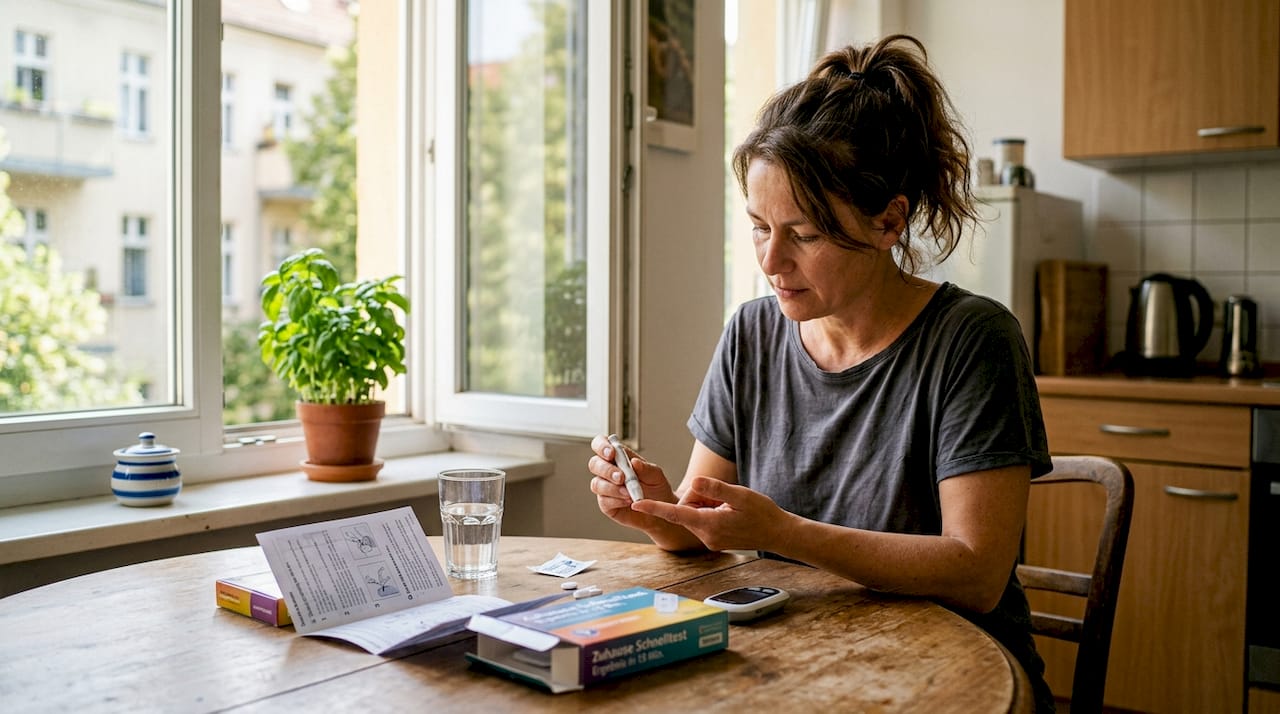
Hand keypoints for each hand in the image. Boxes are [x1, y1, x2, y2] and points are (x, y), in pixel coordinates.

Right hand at [586, 435, 678, 531]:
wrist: (660, 511)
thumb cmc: (656, 488)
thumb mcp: (656, 475)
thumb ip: (646, 468)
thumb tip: (634, 462)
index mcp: (618, 457)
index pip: (601, 444)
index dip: (601, 446)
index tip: (611, 453)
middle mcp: (608, 470)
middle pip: (594, 464)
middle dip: (606, 470)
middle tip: (621, 477)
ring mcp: (605, 487)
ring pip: (596, 484)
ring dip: (612, 488)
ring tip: (629, 493)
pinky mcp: (606, 504)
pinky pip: (604, 501)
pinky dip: (616, 500)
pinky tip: (628, 501)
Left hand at [630, 475, 793, 551]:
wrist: (778, 534)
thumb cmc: (763, 514)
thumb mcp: (740, 495)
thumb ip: (715, 488)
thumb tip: (694, 482)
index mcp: (709, 524)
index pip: (675, 513)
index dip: (653, 508)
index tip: (636, 505)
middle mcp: (705, 535)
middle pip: (686, 508)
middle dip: (699, 495)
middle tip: (723, 495)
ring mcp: (709, 539)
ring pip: (694, 512)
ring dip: (707, 502)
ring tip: (730, 504)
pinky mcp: (713, 538)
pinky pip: (702, 518)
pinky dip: (712, 509)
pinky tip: (729, 510)